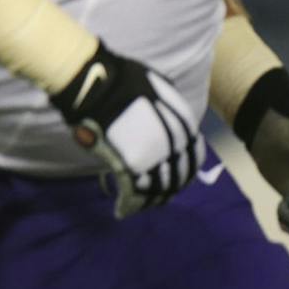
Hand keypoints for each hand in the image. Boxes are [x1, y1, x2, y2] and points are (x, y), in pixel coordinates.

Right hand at [51, 42, 202, 217]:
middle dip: (169, 187)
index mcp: (184, 124)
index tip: (175, 176)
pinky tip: (122, 210)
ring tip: (140, 204)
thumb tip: (160, 114)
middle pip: (178, 175)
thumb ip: (165, 105)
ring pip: (159, 187)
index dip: (184, 169)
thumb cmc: (119, 77)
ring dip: (150, 199)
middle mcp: (175, 144)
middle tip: (157, 196)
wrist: (96, 83)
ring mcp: (155, 156)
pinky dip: (129, 205)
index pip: (192, 156)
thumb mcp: (157, 85)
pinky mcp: (133, 167)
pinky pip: (134, 193)